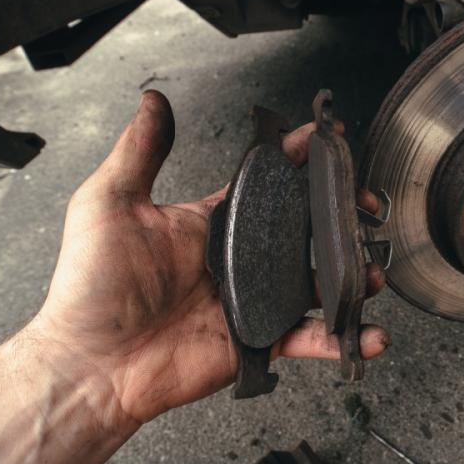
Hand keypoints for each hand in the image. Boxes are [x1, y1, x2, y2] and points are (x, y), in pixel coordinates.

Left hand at [28, 90, 389, 426]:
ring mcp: (251, 301)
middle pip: (304, 229)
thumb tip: (152, 99)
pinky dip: (343, 339)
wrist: (92, 363)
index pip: (266, 181)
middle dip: (341, 216)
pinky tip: (369, 334)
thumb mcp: (110, 203)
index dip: (298, 158)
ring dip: (352, 275)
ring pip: (318, 282)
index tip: (328, 139)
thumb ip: (140, 151)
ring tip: (371, 270)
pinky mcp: (258, 341)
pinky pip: (310, 338)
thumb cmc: (92, 286)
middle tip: (366, 206)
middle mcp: (238, 259)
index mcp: (211, 222)